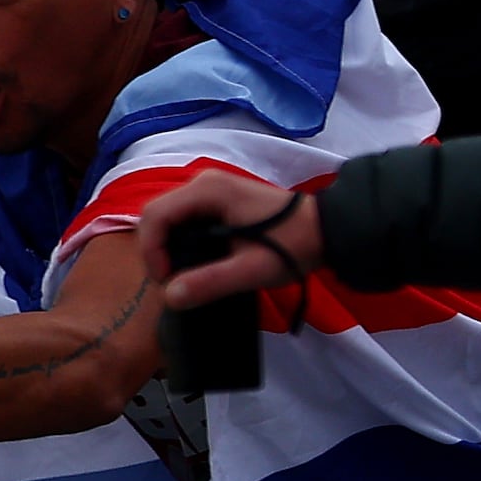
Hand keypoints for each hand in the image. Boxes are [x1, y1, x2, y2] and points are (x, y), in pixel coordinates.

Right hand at [138, 165, 317, 304]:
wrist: (328, 228)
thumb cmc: (293, 245)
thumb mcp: (253, 268)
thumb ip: (211, 282)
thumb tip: (169, 297)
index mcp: (207, 191)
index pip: (155, 216)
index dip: (152, 251)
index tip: (167, 281)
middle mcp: (202, 182)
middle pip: (157, 214)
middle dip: (156, 250)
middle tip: (172, 281)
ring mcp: (209, 188)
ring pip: (167, 216)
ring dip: (166, 246)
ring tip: (182, 274)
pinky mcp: (216, 198)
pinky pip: (182, 217)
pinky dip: (180, 240)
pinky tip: (195, 260)